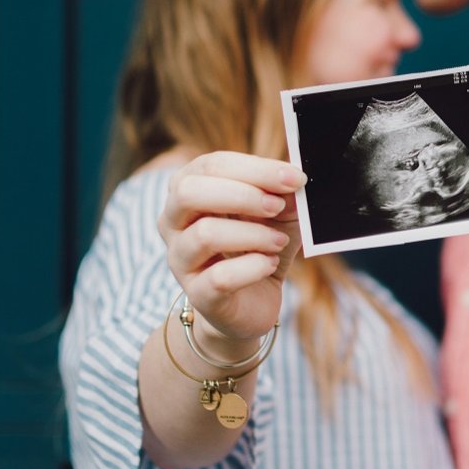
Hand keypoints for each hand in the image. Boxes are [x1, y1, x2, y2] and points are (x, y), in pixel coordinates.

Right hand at [158, 152, 306, 352]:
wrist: (252, 302)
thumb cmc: (259, 246)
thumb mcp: (278, 214)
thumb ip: (284, 193)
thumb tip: (294, 178)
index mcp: (189, 190)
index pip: (211, 166)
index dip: (255, 169)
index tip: (294, 178)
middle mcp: (173, 222)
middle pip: (189, 192)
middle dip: (242, 195)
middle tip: (277, 206)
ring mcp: (180, 260)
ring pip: (205, 234)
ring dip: (253, 234)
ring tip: (278, 241)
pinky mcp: (198, 294)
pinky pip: (220, 277)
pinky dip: (253, 267)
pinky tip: (269, 264)